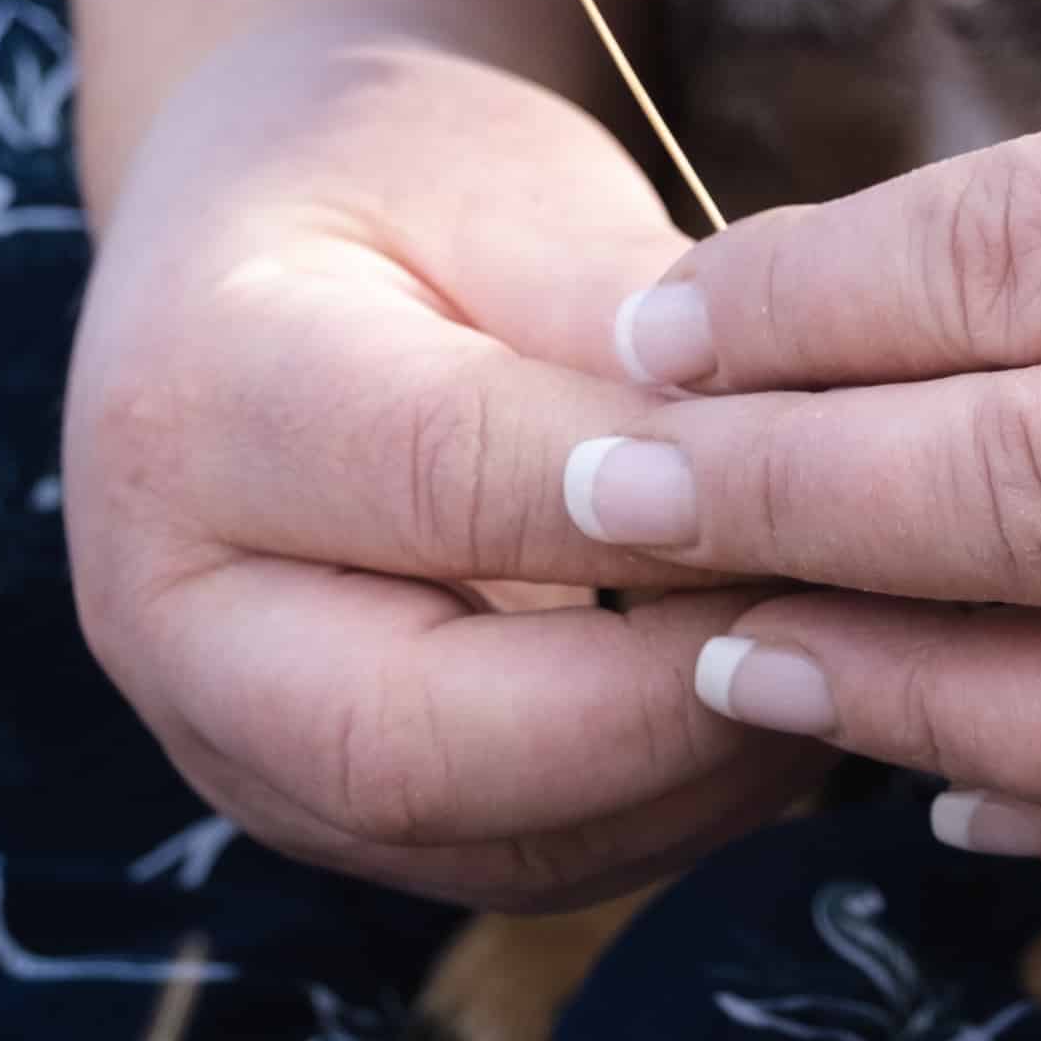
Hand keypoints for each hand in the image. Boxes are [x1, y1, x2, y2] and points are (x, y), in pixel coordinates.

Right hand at [61, 13, 830, 906]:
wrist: (261, 251)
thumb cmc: (399, 182)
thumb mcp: (503, 186)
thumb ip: (624, 318)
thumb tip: (792, 439)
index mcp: (193, 404)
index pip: (444, 479)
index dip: (652, 498)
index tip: (838, 468)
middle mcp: (173, 619)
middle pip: (422, 746)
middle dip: (671, 700)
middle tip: (867, 606)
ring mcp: (240, 746)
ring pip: (496, 843)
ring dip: (704, 766)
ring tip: (859, 647)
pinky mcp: (337, 813)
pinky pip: (532, 858)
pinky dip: (682, 794)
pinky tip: (791, 686)